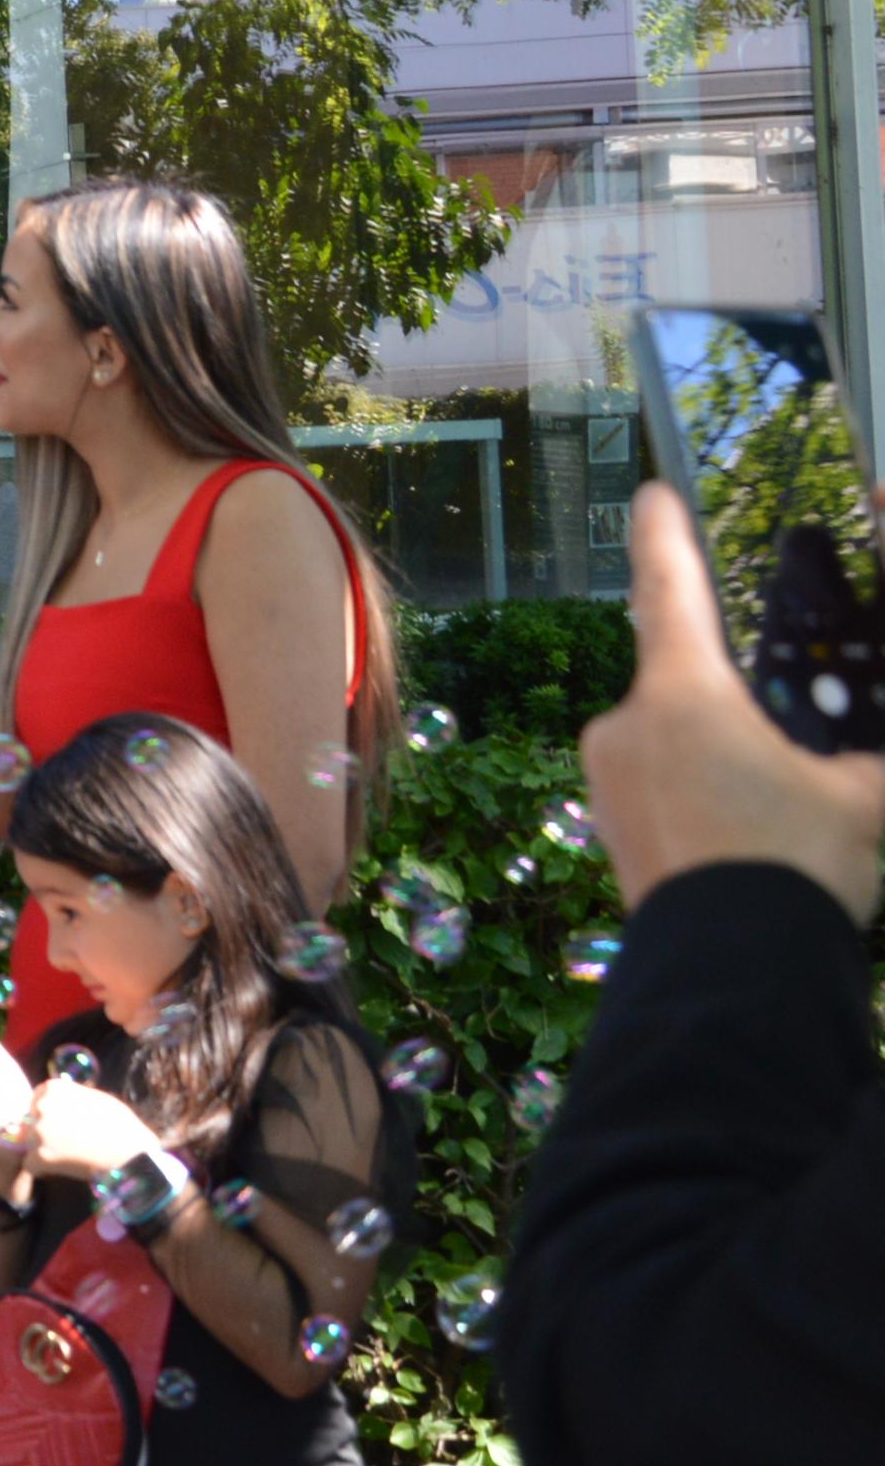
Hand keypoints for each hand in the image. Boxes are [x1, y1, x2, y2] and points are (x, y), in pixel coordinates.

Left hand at [8, 1075, 162, 1183]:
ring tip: (65, 1158)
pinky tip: (58, 1170)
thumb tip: (59, 1104)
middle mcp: (42, 1106)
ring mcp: (39, 1131)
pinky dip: (41, 1170)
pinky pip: (30, 1165)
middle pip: (30, 1122)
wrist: (132, 1153)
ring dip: (41, 1151)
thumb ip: (70, 1099)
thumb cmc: (121, 1125)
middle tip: (63, 1145)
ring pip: (28, 1143)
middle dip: (42, 1133)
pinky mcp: (40, 1156)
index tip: (58, 1125)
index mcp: (54, 1088)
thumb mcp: (94, 1099)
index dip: (45, 1115)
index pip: (36, 1100)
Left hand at [584, 484, 884, 923]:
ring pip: (678, 748)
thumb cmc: (795, 865)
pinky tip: (750, 851)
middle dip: (741, 718)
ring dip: (725, 768)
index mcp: (681, 694)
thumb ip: (861, 761)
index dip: (666, 536)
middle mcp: (625, 724)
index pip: (671, 590)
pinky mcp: (607, 831)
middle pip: (689, 691)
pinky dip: (705, 807)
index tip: (652, 492)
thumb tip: (857, 765)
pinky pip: (664, 795)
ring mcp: (606, 781)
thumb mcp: (862, 799)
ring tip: (781, 826)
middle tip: (793, 768)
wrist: (733, 972)